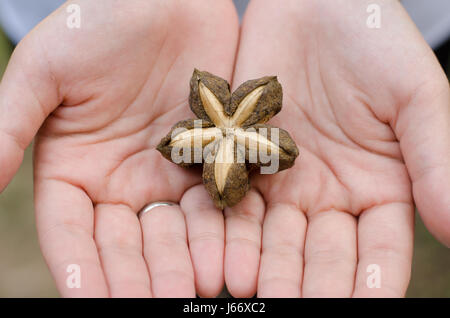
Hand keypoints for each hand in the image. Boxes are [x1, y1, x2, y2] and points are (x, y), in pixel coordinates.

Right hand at [0, 0, 239, 296]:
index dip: (77, 266)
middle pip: (127, 243)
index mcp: (76, 170)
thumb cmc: (100, 22)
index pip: (72, 231)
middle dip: (136, 278)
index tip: (85, 299)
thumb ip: (10, 125)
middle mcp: (123, 181)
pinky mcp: (214, 159)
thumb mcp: (46, 71)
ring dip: (181, 265)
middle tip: (152, 306)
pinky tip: (227, 258)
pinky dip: (221, 232)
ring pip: (175, 232)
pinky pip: (218, 202)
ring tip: (191, 292)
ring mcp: (171, 174)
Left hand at [224, 0, 448, 296]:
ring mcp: (283, 182)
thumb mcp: (413, 96)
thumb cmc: (372, 39)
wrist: (310, 2)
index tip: (369, 306)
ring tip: (255, 295)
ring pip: (274, 239)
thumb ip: (436, 159)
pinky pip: (234, 204)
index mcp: (380, 187)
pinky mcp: (242, 161)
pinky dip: (230, 232)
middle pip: (321, 255)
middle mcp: (330, 194)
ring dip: (267, 269)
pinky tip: (224, 257)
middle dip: (311, 287)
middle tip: (294, 310)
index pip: (379, 249)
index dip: (374, 281)